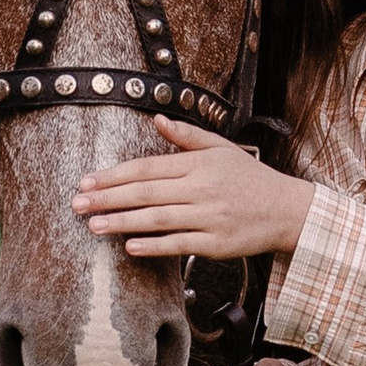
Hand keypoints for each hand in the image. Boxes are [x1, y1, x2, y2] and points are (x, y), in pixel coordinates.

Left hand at [74, 122, 311, 264]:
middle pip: (146, 193)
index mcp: (199, 164)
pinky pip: (179, 244)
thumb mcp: (222, 149)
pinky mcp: (216, 244)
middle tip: (78, 204)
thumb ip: (187, 137)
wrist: (287, 211)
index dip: (114, 175)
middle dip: (107, 199)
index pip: (147, 168)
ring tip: (94, 226)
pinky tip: (130, 246)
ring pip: (157, 220)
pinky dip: (153, 246)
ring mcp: (209, 218)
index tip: (87, 181)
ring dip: (122, 222)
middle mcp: (201, 189)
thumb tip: (157, 119)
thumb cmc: (251, 179)